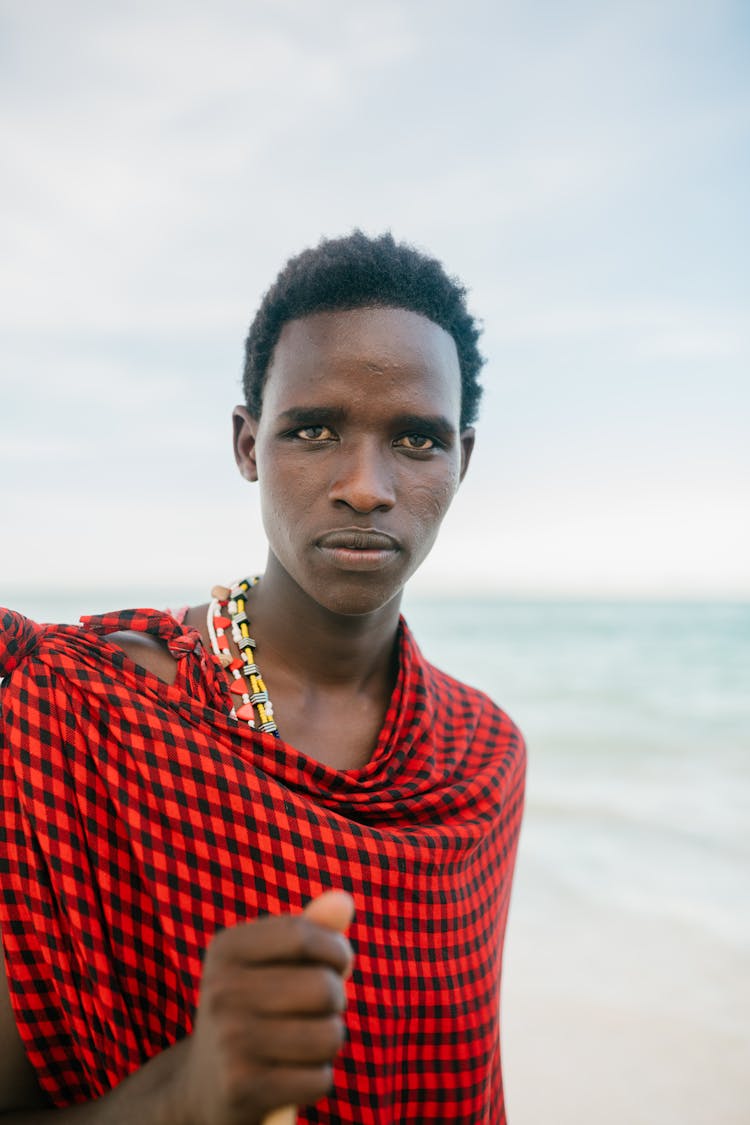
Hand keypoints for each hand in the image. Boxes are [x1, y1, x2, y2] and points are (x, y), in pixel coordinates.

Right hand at [176, 891, 353, 1124]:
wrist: (204, 1086)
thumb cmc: (256, 1009)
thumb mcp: (274, 963)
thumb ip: (312, 930)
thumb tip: (344, 900)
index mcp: (227, 948)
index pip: (305, 936)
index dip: (336, 952)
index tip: (333, 966)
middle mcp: (221, 991)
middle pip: (324, 988)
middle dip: (336, 1001)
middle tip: (316, 1010)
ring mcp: (229, 1041)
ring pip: (328, 1035)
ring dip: (328, 1042)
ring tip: (302, 1043)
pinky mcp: (241, 1090)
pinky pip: (318, 1079)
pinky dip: (315, 1080)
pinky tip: (288, 1077)